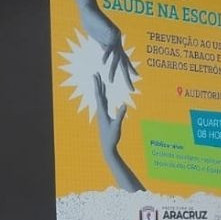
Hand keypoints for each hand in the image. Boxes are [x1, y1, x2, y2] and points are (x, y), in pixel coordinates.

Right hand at [80, 6, 137, 90]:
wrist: (90, 11)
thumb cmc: (93, 22)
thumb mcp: (99, 38)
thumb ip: (104, 46)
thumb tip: (107, 55)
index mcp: (116, 44)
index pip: (125, 59)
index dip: (131, 68)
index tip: (136, 77)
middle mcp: (118, 42)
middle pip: (124, 62)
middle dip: (128, 77)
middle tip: (132, 89)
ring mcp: (115, 38)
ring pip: (115, 58)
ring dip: (112, 70)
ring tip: (110, 81)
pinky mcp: (109, 33)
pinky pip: (108, 47)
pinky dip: (106, 55)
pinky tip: (104, 63)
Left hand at [93, 73, 142, 192]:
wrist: (107, 146)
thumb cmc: (112, 137)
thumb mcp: (117, 126)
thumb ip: (120, 115)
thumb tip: (124, 105)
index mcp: (102, 113)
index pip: (99, 97)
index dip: (98, 86)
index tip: (96, 77)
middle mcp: (100, 112)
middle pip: (99, 95)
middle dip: (97, 84)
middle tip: (96, 74)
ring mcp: (102, 114)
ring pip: (101, 98)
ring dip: (101, 89)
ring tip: (100, 80)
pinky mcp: (105, 116)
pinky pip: (104, 103)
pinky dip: (104, 95)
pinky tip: (105, 92)